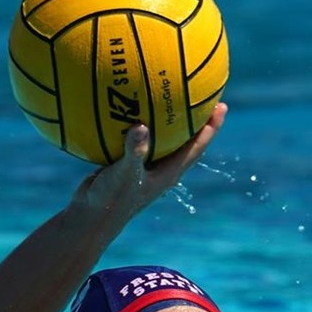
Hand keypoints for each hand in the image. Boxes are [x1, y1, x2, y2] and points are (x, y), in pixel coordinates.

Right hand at [69, 103, 226, 225]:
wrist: (90, 216)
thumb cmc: (111, 199)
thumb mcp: (124, 174)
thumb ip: (134, 152)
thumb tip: (140, 127)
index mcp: (169, 173)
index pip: (197, 146)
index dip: (211, 127)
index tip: (221, 106)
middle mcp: (161, 169)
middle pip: (187, 140)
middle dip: (197, 119)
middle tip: (206, 95)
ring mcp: (145, 167)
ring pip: (163, 139)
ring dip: (170, 120)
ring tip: (171, 95)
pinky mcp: (128, 164)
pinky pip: (138, 138)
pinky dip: (138, 122)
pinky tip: (129, 103)